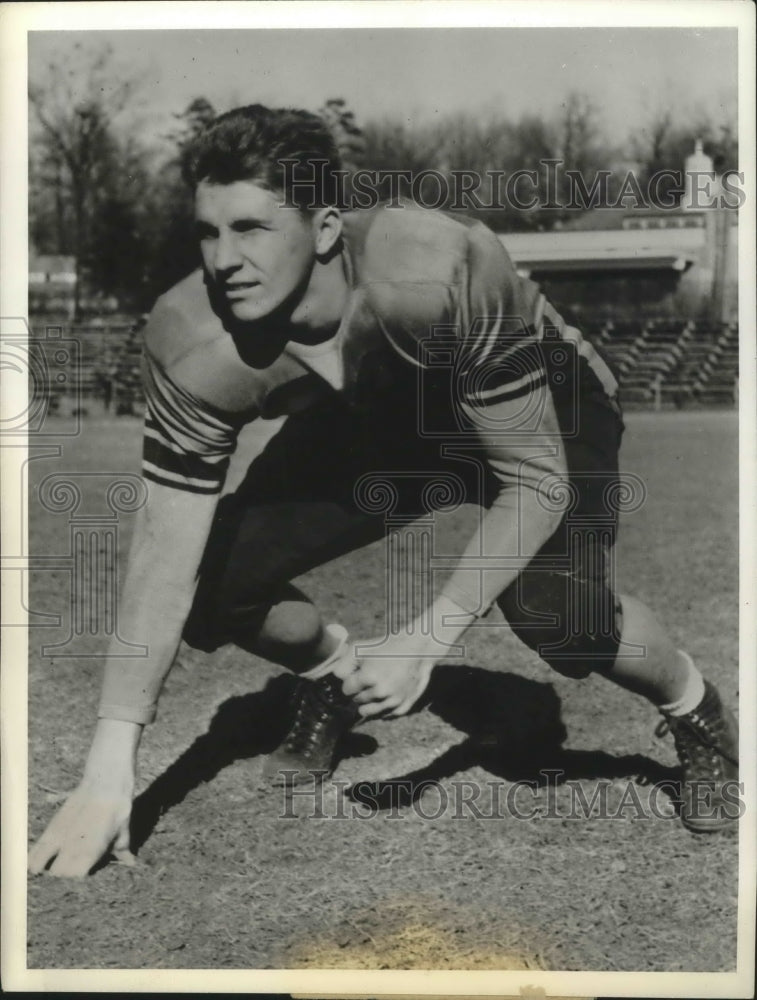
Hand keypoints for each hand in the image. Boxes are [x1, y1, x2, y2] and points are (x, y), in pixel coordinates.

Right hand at [28, 717, 140, 877]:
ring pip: (44, 864)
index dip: (78, 880)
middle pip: (59, 875)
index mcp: (92, 851)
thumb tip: (131, 863)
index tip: (82, 881)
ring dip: (46, 869)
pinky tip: (32, 866)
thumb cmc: (118, 806)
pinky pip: (38, 848)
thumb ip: (122, 849)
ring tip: (47, 873)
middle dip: (62, 879)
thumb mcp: (123, 829)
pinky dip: (34, 858)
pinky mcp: (53, 826)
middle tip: (67, 877)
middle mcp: (73, 847)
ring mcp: (61, 837)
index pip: (75, 878)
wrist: (105, 781)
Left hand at [339, 639, 435, 718]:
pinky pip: (385, 715)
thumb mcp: (360, 648)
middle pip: (357, 700)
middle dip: (359, 691)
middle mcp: (381, 692)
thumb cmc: (387, 646)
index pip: (346, 690)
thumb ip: (343, 665)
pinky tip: (385, 696)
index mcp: (368, 677)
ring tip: (375, 689)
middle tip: (369, 679)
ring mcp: (393, 701)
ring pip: (368, 712)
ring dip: (368, 702)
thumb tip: (338, 680)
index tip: (358, 674)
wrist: (418, 649)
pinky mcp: (404, 707)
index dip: (351, 681)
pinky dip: (382, 708)